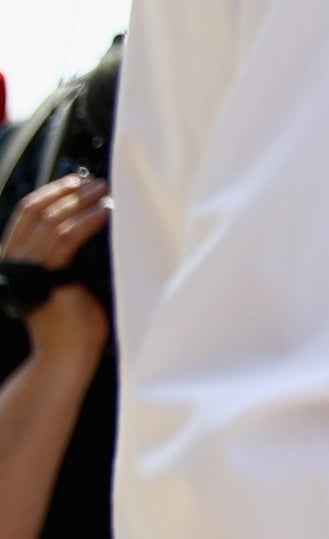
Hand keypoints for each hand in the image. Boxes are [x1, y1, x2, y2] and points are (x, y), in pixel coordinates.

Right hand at [1, 174, 110, 361]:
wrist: (65, 357)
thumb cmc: (72, 321)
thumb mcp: (63, 277)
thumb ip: (62, 253)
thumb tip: (86, 217)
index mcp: (14, 262)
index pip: (26, 214)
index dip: (51, 192)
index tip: (76, 181)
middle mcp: (14, 264)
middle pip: (36, 212)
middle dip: (68, 192)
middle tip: (96, 184)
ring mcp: (28, 272)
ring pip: (53, 222)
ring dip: (81, 202)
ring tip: (104, 193)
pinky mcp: (47, 280)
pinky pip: (67, 240)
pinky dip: (87, 221)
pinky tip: (104, 213)